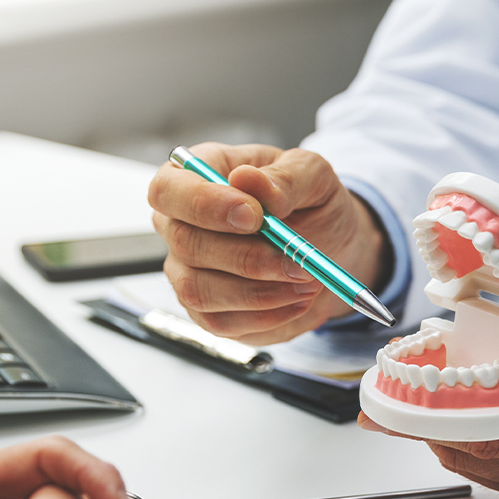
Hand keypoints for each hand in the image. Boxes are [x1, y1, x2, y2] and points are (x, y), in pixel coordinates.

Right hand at [148, 142, 390, 343]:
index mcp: (196, 177)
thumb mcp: (313, 175)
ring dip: (260, 293)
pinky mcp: (206, 310)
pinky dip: (267, 316)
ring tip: (307, 281)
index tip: (255, 216)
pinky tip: (298, 300)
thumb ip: (284, 177)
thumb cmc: (311, 202)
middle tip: (298, 262)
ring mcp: (187, 271)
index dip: (205, 204)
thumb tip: (247, 180)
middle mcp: (180, 225)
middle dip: (247, 258)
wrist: (330, 247)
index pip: (169, 189)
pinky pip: (221, 322)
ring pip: (199, 291)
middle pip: (186, 245)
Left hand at [359, 318, 498, 498]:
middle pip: (474, 452)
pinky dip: (473, 448)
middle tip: (383, 397)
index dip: (432, 411)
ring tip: (409, 405)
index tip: (392, 393)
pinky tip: (459, 422)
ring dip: (442, 437)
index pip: (487, 428)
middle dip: (423, 425)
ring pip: (485, 466)